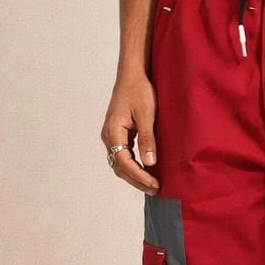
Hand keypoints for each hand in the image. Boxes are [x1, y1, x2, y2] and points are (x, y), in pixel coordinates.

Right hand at [101, 72, 160, 193]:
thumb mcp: (146, 114)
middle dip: (136, 180)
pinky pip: (123, 155)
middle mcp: (109, 136)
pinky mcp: (118, 133)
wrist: (132, 75)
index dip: (139, 176)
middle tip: (155, 189)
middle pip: (119, 167)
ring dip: (134, 174)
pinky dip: (133, 165)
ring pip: (120, 163)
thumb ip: (147, 139)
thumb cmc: (139, 91)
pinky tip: (146, 169)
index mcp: (113, 132)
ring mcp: (112, 135)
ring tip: (152, 183)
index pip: (124, 162)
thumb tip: (150, 163)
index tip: (154, 184)